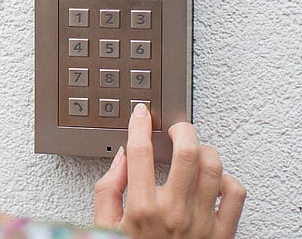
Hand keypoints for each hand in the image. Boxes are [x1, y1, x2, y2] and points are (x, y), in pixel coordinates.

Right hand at [94, 103, 245, 237]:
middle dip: (181, 129)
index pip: (142, 150)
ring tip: (194, 151)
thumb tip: (122, 159)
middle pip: (187, 151)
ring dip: (204, 151)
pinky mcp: (221, 234)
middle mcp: (173, 212)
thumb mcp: (104, 225)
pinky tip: (212, 180)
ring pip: (213, 167)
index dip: (140, 124)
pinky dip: (227, 179)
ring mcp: (201, 222)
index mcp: (142, 207)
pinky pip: (235, 194)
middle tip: (175, 129)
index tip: (141, 114)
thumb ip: (108, 189)